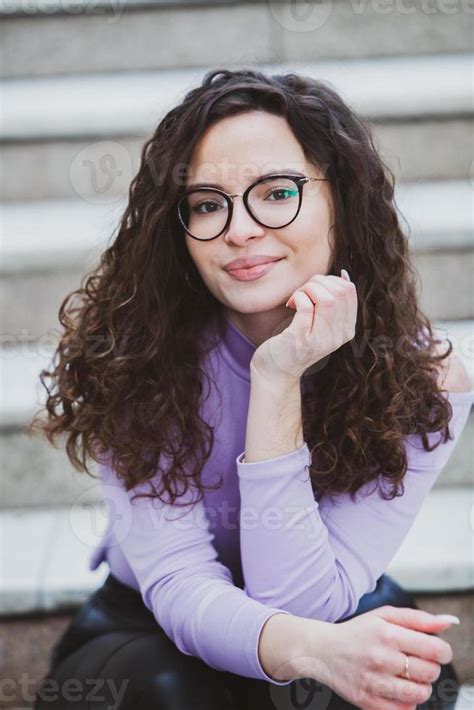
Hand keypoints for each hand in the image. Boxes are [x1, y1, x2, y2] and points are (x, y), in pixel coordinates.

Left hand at [250, 269, 357, 382]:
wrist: (275, 373)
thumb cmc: (296, 342)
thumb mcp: (321, 324)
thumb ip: (334, 303)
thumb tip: (345, 276)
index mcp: (346, 330)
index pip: (350, 291)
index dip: (330, 280)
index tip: (315, 289)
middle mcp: (337, 336)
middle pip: (339, 291)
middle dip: (317, 282)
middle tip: (303, 292)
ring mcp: (320, 339)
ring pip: (326, 298)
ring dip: (307, 289)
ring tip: (296, 298)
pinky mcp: (301, 339)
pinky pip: (306, 306)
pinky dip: (297, 297)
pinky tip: (290, 305)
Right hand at [291, 605, 453, 709]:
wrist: (323, 651)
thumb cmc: (358, 632)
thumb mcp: (384, 616)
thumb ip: (418, 618)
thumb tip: (448, 622)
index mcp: (388, 633)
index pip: (434, 649)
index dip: (443, 652)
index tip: (437, 651)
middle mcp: (382, 658)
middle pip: (430, 672)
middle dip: (430, 667)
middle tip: (416, 661)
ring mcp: (375, 682)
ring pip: (420, 693)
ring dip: (420, 685)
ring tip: (407, 676)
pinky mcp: (369, 702)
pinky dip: (407, 701)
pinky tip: (397, 688)